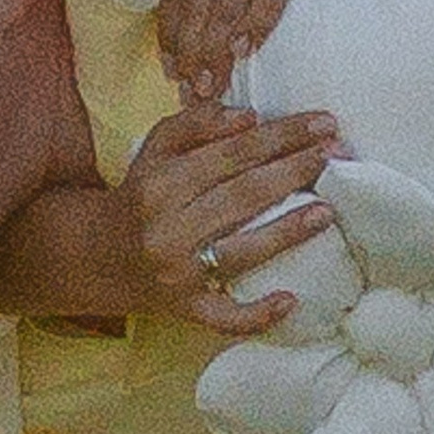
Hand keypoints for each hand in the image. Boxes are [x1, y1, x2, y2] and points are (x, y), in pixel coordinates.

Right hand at [115, 101, 344, 335]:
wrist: (96, 256)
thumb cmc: (140, 195)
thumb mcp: (155, 149)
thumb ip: (196, 124)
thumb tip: (249, 116)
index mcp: (163, 181)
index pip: (233, 152)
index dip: (281, 135)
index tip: (324, 123)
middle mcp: (169, 225)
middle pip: (242, 195)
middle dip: (294, 170)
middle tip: (338, 153)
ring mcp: (177, 271)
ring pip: (240, 250)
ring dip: (287, 231)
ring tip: (328, 211)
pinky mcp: (183, 308)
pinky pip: (222, 316)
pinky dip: (255, 314)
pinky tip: (290, 301)